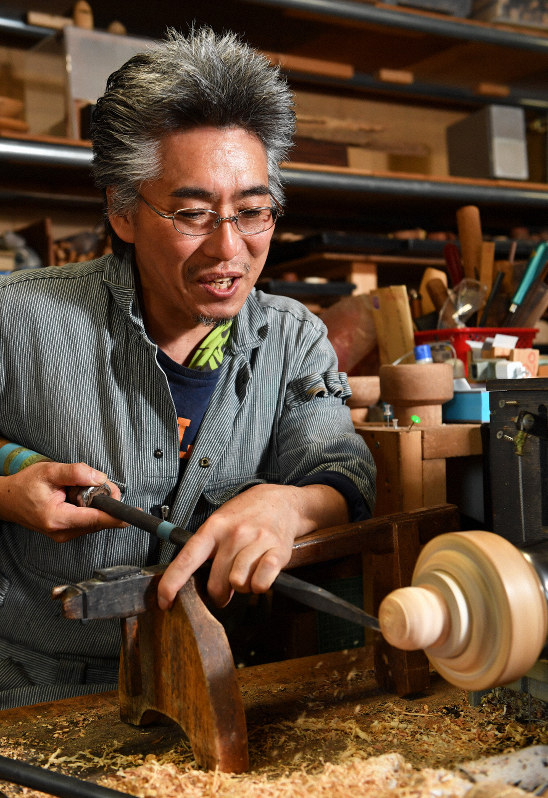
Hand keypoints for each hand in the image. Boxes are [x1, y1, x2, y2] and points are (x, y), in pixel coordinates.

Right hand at [0, 460, 125, 540]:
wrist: (7, 500)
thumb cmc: (25, 486)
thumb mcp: (49, 471)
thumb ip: (76, 473)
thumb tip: (100, 478)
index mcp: (57, 519)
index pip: (95, 520)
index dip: (116, 516)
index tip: (133, 514)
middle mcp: (62, 532)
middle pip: (98, 519)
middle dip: (104, 501)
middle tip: (99, 482)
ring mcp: (65, 535)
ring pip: (95, 521)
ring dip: (95, 504)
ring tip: (79, 489)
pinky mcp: (67, 533)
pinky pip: (88, 521)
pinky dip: (88, 508)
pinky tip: (76, 498)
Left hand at [157, 482, 348, 609]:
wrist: (281, 502)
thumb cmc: (246, 515)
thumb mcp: (219, 522)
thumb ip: (206, 550)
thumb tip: (190, 581)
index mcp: (213, 528)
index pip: (186, 560)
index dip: (172, 584)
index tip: (165, 602)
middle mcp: (234, 534)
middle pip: (216, 583)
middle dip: (218, 594)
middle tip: (224, 589)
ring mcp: (256, 541)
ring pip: (239, 585)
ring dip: (241, 587)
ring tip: (246, 574)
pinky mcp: (278, 550)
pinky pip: (261, 584)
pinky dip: (259, 586)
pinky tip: (260, 575)